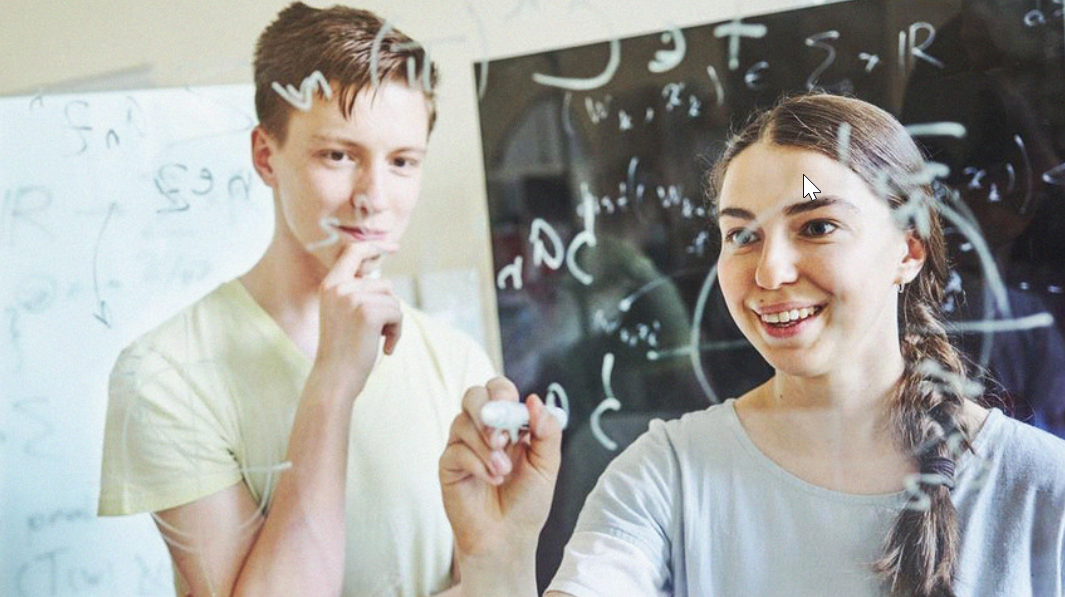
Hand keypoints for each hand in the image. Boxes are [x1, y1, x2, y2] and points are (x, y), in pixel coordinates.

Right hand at [313, 241, 401, 397]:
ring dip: (393, 323)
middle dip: (388, 309)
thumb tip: (385, 283)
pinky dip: (397, 332)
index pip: (353, 252)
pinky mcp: (368, 312)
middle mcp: (339, 287)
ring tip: (379, 341)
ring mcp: (352, 298)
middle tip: (378, 334)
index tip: (393, 246)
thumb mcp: (342, 315)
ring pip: (393, 300)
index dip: (374, 246)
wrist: (334, 378)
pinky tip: (385, 348)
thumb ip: (356, 295)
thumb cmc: (342, 351)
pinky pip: (397, 313)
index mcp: (330, 285)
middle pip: (384, 284)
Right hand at [439, 377, 562, 561]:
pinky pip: (456, 450)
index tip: (513, 409)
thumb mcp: (547, 464)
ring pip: (462, 422)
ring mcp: (463, 445)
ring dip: (486, 446)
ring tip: (503, 471)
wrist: (509, 536)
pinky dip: (477, 463)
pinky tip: (492, 479)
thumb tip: (535, 400)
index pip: (498, 389)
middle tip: (502, 437)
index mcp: (509, 423)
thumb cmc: (527, 501)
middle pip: (473, 395)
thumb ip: (547, 431)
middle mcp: (483, 429)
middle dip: (487, 411)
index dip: (502, 393)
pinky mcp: (449, 465)